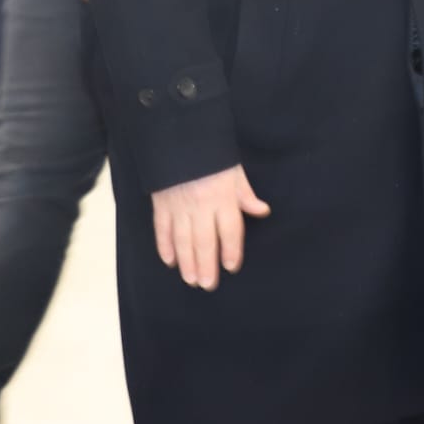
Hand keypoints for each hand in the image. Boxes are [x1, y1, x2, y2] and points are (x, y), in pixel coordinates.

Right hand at [151, 164, 270, 290]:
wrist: (180, 138)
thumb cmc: (213, 157)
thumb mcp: (235, 172)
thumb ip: (245, 195)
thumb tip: (262, 211)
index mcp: (222, 197)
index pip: (230, 229)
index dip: (232, 250)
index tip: (232, 267)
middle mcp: (201, 205)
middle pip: (205, 241)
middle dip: (206, 265)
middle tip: (208, 285)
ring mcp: (179, 206)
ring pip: (182, 240)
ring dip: (186, 262)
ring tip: (190, 280)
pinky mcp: (161, 204)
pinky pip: (162, 229)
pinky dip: (164, 246)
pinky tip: (169, 261)